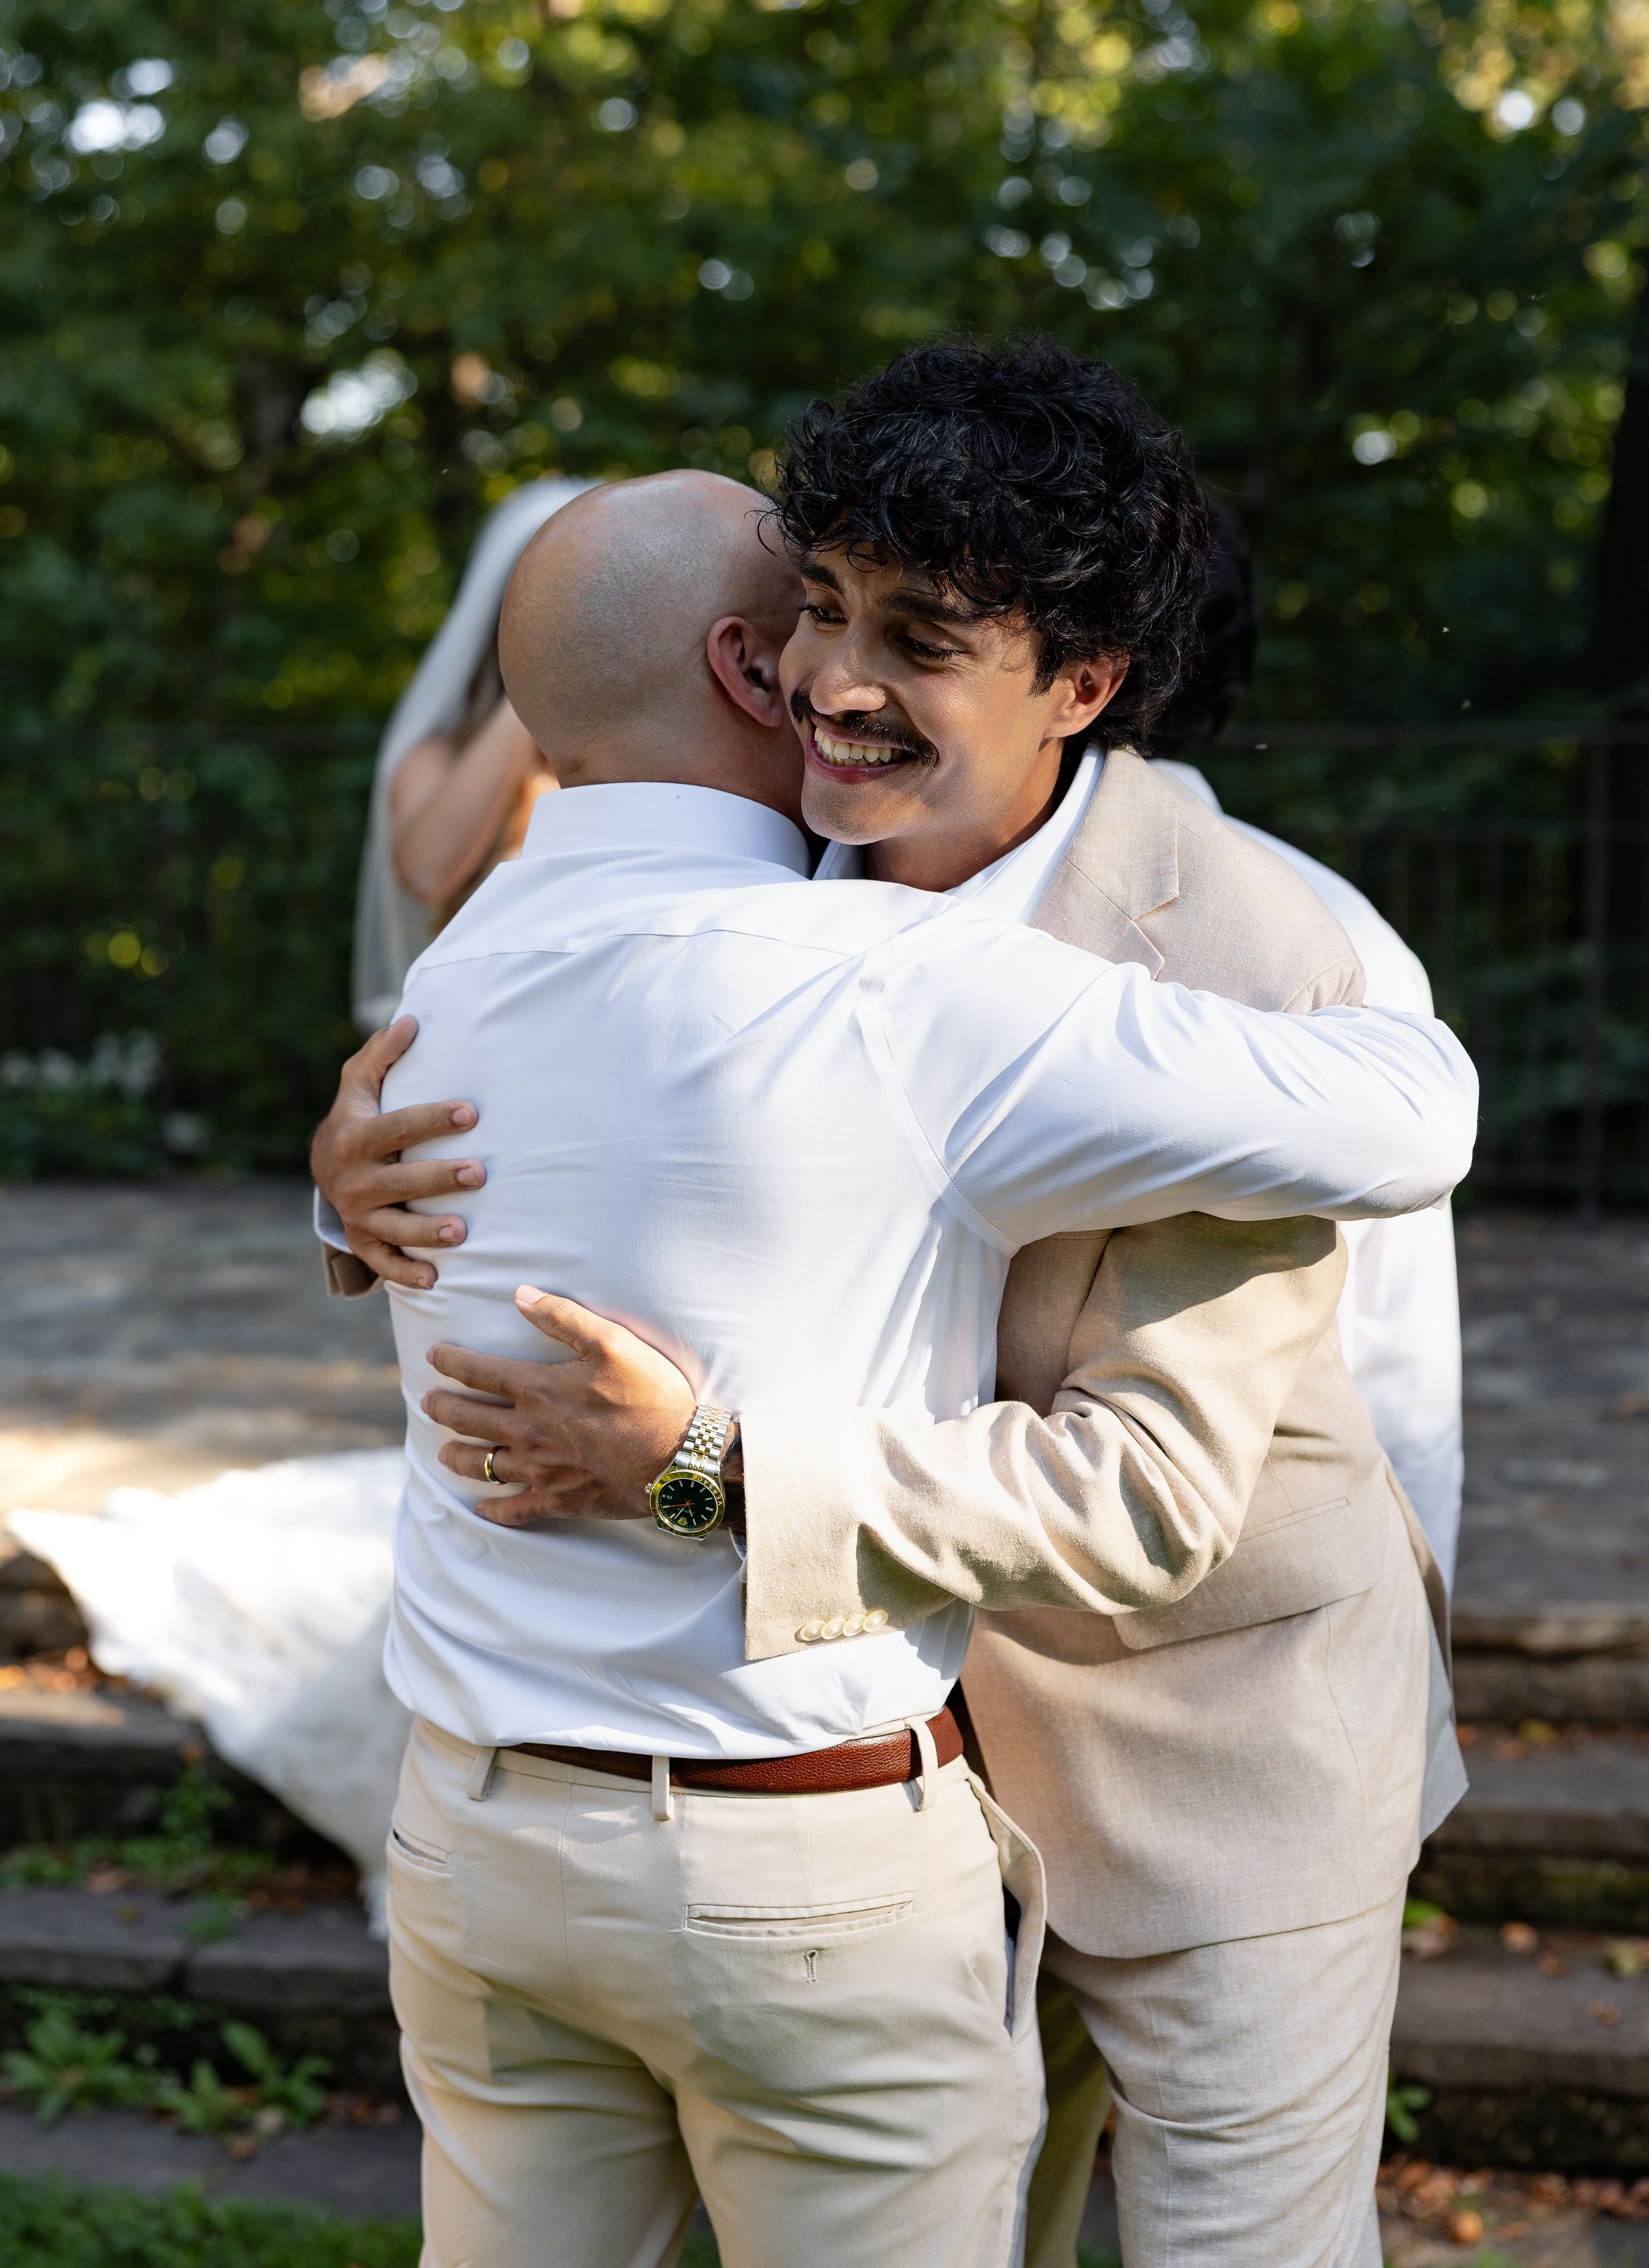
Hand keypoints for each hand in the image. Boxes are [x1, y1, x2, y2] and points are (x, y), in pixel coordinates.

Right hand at [309, 1018, 484, 1289]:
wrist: (324, 1166)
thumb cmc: (357, 1116)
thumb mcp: (359, 1082)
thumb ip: (382, 1054)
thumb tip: (411, 1020)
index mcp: (355, 1137)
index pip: (398, 1127)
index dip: (432, 1119)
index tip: (470, 1113)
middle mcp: (353, 1180)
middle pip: (400, 1181)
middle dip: (439, 1178)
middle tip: (480, 1173)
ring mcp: (358, 1215)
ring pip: (394, 1228)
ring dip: (426, 1233)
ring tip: (462, 1231)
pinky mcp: (364, 1242)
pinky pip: (383, 1263)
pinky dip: (405, 1274)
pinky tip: (435, 1280)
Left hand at [422, 1287, 698, 1527]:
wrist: (679, 1458)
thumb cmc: (650, 1395)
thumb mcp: (612, 1342)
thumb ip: (562, 1317)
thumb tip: (519, 1295)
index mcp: (537, 1389)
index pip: (477, 1371)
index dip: (449, 1361)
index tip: (433, 1355)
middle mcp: (527, 1431)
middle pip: (467, 1419)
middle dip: (441, 1408)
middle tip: (427, 1402)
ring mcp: (539, 1469)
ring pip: (480, 1465)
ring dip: (456, 1456)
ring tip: (443, 1451)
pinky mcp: (557, 1499)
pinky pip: (514, 1509)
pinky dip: (494, 1509)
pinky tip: (481, 1509)